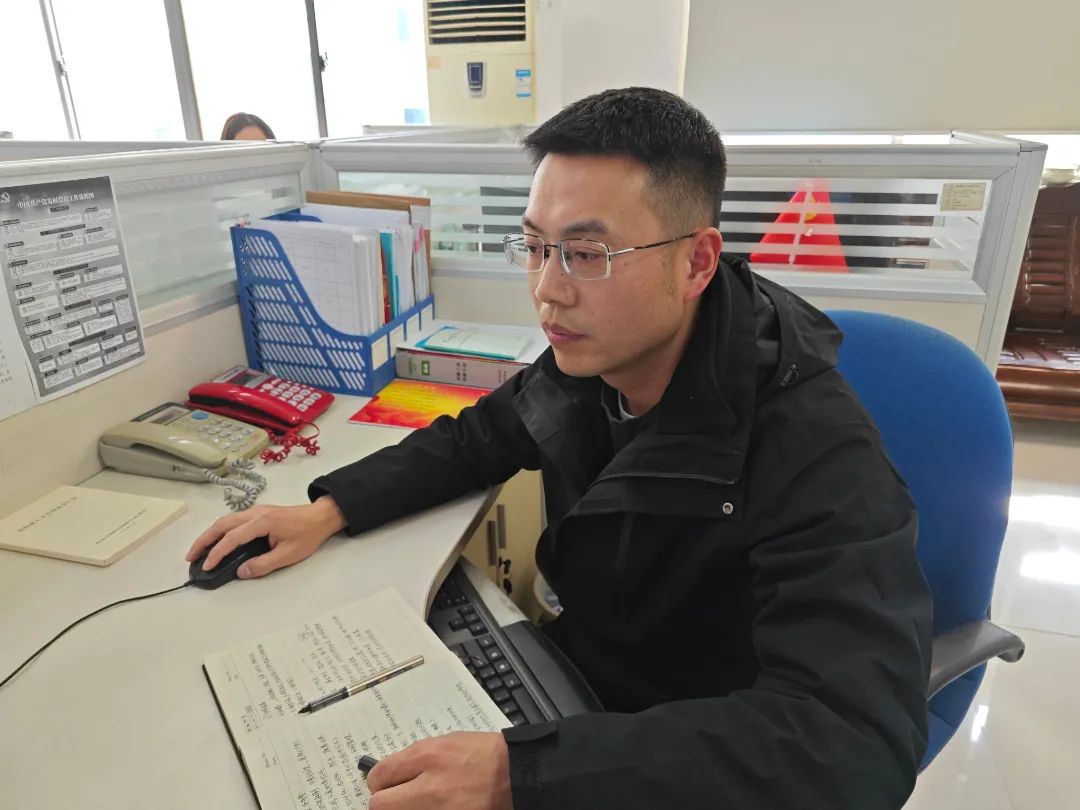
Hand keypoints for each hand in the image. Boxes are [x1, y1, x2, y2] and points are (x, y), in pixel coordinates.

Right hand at [184, 495, 346, 578]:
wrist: (322, 516)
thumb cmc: (308, 534)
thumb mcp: (288, 554)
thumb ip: (264, 564)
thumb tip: (241, 572)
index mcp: (262, 522)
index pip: (232, 538)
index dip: (217, 553)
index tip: (206, 566)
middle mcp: (255, 513)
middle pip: (222, 524)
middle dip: (203, 540)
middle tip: (190, 557)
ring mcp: (256, 511)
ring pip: (225, 520)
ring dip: (210, 534)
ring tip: (198, 550)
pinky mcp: (259, 513)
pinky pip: (233, 520)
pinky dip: (220, 531)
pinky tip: (217, 541)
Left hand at [366, 732, 511, 809]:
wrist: (515, 774)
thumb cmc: (484, 755)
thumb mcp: (447, 742)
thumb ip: (416, 757)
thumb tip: (391, 771)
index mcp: (428, 756)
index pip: (380, 775)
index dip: (377, 780)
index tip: (382, 782)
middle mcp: (429, 786)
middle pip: (380, 804)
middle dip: (384, 800)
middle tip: (394, 797)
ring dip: (403, 808)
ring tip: (417, 801)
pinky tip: (433, 806)